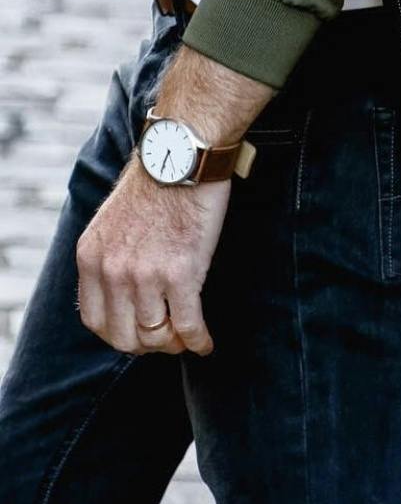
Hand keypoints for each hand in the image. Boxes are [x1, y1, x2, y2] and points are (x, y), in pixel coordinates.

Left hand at [76, 157, 228, 355]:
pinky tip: (206, 343)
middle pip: (123, 336)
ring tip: (188, 340)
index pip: (95, 320)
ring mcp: (146, 276)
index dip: (118, 335)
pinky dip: (197, 340)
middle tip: (167, 341)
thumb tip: (127, 287)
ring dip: (174, 344)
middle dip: (147, 346)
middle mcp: (113, 271)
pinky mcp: (182, 274)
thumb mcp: (112, 221)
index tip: (138, 334)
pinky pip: (186, 324)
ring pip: (156, 335)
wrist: (182, 157)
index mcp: (91, 257)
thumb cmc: (158, 181)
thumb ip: (112, 255)